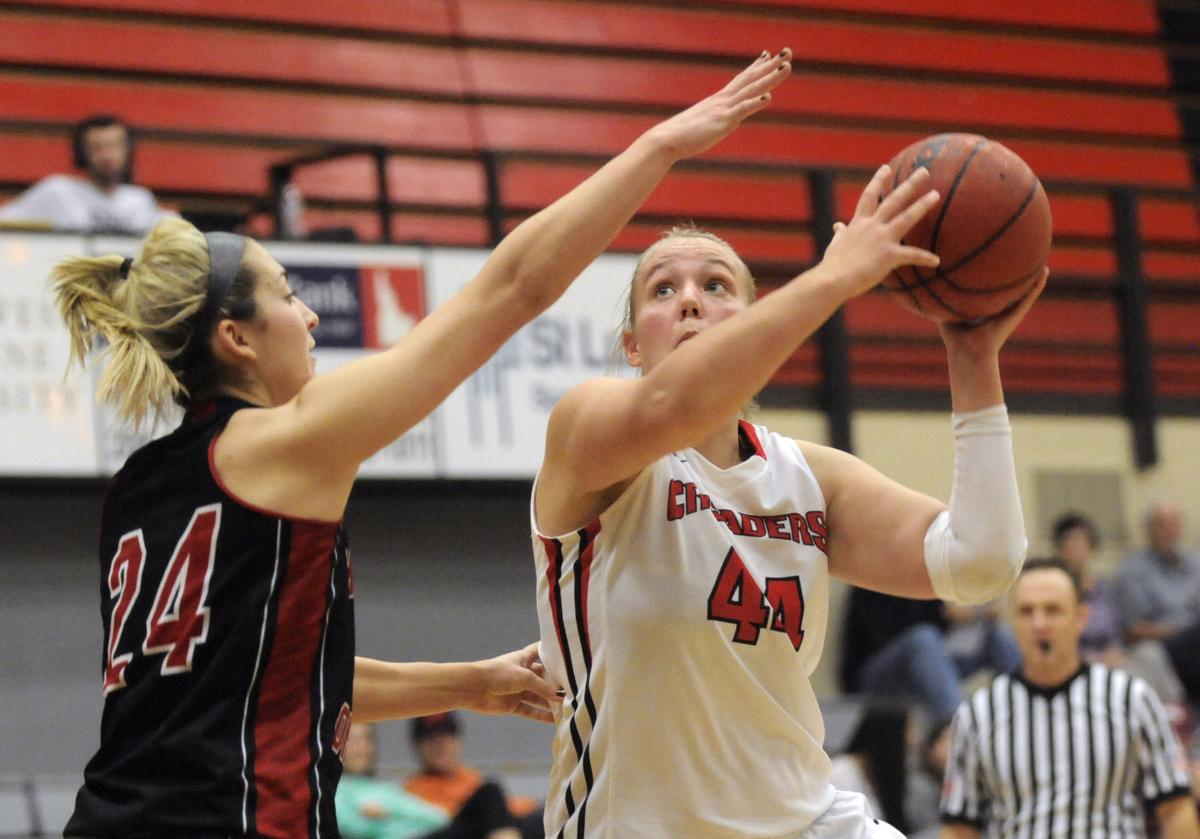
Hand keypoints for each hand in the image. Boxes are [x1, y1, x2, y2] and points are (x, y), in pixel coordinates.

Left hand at [460, 642, 562, 722]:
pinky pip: (530, 710)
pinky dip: (540, 715)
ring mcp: (517, 690)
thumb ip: (543, 687)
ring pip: (537, 696)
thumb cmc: (498, 674)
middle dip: (556, 683)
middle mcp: (522, 674)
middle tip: (575, 688)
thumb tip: (561, 696)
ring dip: (550, 702)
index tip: (569, 655)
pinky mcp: (512, 705)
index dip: (552, 652)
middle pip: (542, 678)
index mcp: (523, 659)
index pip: (540, 652)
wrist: (473, 689)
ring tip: (569, 707)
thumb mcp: (524, 677)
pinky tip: (553, 720)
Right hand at [642, 49, 791, 160]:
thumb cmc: (680, 135)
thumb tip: (709, 124)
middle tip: (787, 53)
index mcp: (718, 100)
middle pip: (751, 79)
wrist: (667, 139)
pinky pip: (742, 109)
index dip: (756, 67)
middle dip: (770, 66)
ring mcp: (724, 109)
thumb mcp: (700, 125)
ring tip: (786, 66)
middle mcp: (723, 100)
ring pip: (752, 90)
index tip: (767, 55)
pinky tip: (768, 97)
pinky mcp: (723, 120)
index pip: (741, 80)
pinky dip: (755, 102)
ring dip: (770, 78)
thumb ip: (709, 121)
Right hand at [819, 165, 941, 297]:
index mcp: (858, 223)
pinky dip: (925, 258)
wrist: (833, 279)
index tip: (886, 167)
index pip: (869, 196)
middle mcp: (872, 226)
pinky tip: (936, 261)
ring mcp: (882, 239)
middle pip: (894, 200)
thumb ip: (840, 233)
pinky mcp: (889, 255)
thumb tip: (838, 226)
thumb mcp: (835, 245)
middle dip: (910, 184)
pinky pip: (912, 255)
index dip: (878, 181)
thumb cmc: (832, 266)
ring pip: (907, 217)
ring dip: (922, 205)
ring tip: (936, 195)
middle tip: (924, 171)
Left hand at [939, 267, 1047, 358]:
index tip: (999, 262)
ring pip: (1025, 292)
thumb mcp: (947, 314)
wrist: (968, 352)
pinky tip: (1044, 272)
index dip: (996, 279)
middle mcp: (1000, 311)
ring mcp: (1010, 313)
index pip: (993, 292)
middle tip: (1024, 257)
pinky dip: (1037, 285)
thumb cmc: (955, 339)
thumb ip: (942, 301)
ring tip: (1041, 262)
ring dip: (1034, 278)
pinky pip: (1029, 297)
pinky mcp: (1016, 315)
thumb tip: (931, 285)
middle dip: (1017, 276)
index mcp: (986, 311)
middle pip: (1011, 291)